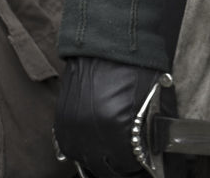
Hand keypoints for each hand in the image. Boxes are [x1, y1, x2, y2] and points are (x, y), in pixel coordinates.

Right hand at [55, 55, 166, 177]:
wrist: (105, 43)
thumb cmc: (132, 66)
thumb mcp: (149, 101)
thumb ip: (145, 132)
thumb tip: (146, 153)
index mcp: (117, 126)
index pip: (127, 164)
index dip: (138, 168)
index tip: (144, 169)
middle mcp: (91, 132)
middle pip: (104, 168)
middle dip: (119, 170)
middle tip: (129, 168)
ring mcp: (72, 127)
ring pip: (84, 160)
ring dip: (98, 163)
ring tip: (112, 161)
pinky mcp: (61, 120)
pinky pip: (69, 148)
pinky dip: (81, 152)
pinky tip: (93, 151)